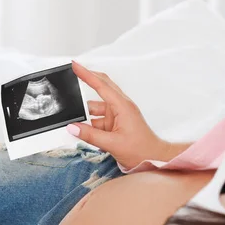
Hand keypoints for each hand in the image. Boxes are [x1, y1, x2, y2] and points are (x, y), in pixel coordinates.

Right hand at [68, 62, 183, 169]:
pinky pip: (97, 120)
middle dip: (85, 83)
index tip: (75, 66)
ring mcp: (118, 115)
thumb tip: (72, 127)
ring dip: (85, 114)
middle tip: (69, 78)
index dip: (87, 74)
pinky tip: (81, 131)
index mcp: (122, 106)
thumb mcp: (112, 144)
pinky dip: (89, 124)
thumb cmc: (142, 150)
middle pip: (100, 88)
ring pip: (96, 108)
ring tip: (71, 120)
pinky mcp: (115, 123)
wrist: (154, 158)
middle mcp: (120, 107)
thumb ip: (90, 135)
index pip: (101, 85)